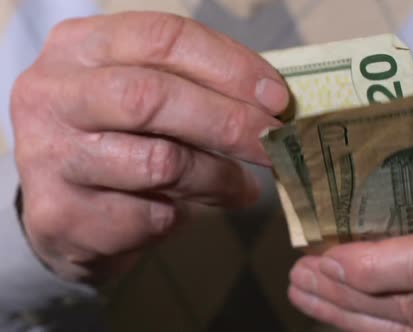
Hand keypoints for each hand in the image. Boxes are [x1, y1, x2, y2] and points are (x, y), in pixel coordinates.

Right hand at [10, 12, 288, 281]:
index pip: (162, 38)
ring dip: (217, 178)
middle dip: (229, 122)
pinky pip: (149, 216)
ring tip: (241, 188)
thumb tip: (271, 103)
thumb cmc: (120, 141)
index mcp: (80, 47)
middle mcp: (53, 94)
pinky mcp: (61, 215)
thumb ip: (194, 88)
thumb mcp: (145, 97)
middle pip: (153, 97)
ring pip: (159, 162)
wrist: (63, 214)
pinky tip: (183, 212)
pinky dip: (182, 216)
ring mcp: (50, 156)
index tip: (276, 98)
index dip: (229, 66)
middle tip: (274, 143)